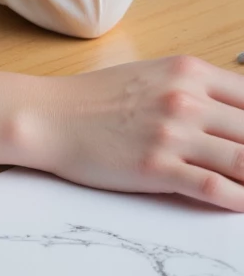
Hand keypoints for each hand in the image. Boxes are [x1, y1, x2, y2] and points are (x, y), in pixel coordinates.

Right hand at [32, 56, 243, 210]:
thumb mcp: (154, 76)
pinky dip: (239, 200)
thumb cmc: (99, 98)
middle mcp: (186, 99)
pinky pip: (215, 188)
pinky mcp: (159, 168)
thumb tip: (236, 115)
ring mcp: (173, 134)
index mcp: (188, 71)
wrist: (51, 117)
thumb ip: (197, 89)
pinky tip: (243, 204)